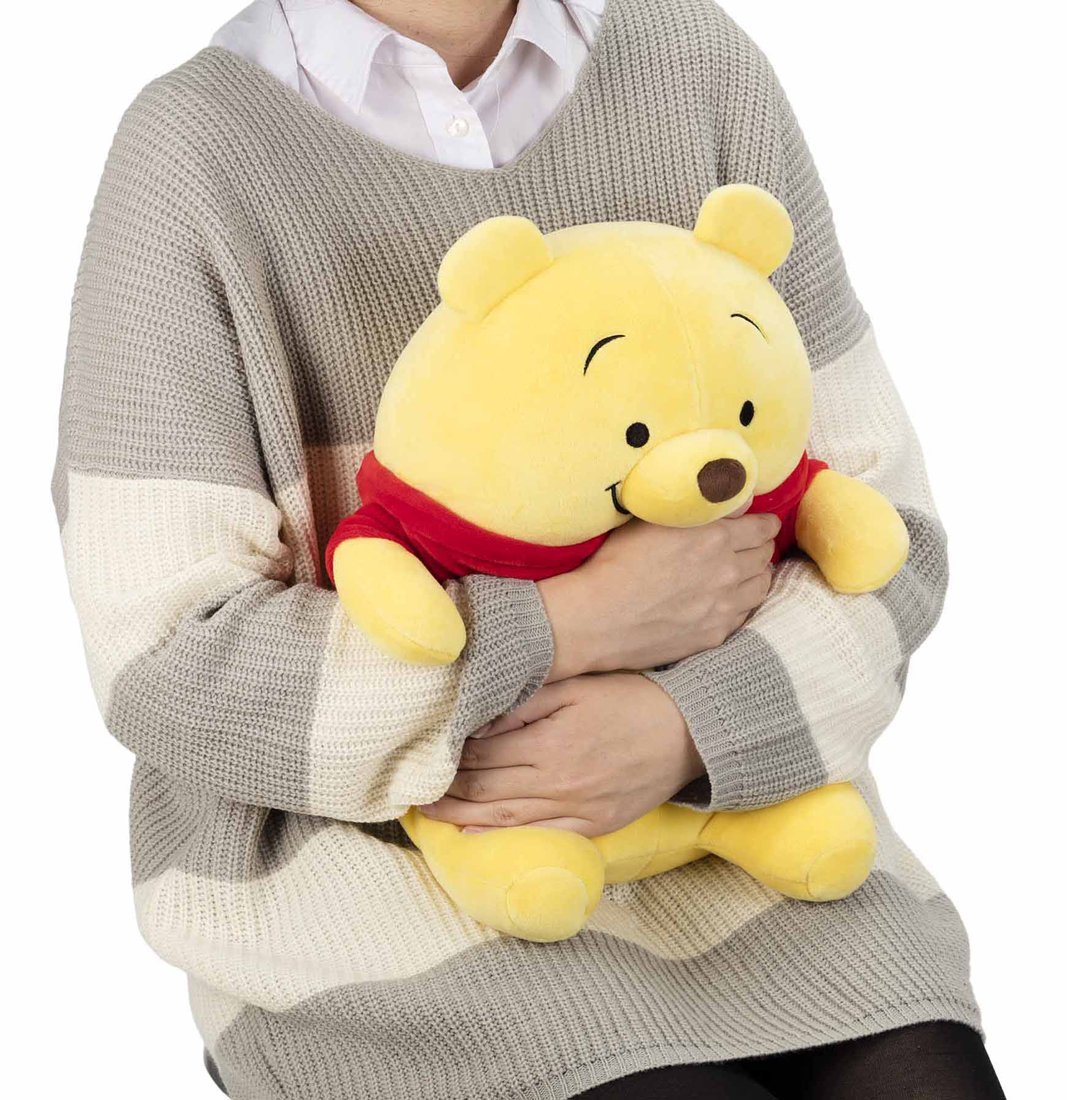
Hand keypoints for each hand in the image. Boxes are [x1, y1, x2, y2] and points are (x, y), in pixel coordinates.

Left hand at [418, 673, 704, 836]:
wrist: (688, 733)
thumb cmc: (631, 698)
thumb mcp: (576, 686)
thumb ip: (525, 703)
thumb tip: (478, 722)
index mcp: (550, 743)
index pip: (482, 753)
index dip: (448, 755)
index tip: (422, 753)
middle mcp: (557, 782)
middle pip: (486, 787)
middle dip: (445, 787)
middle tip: (411, 786)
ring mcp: (576, 808)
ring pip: (503, 816)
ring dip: (460, 815)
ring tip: (427, 812)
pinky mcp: (592, 824)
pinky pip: (537, 834)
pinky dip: (500, 836)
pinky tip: (473, 835)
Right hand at [537, 513, 779, 680]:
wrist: (596, 618)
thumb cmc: (616, 562)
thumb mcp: (653, 519)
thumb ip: (702, 504)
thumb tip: (742, 499)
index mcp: (714, 537)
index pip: (761, 527)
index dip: (764, 524)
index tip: (762, 524)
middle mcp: (727, 571)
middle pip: (763, 556)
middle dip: (761, 547)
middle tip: (753, 546)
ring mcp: (723, 606)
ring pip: (760, 587)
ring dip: (757, 575)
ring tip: (747, 572)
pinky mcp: (714, 633)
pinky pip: (744, 615)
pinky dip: (743, 603)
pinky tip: (730, 599)